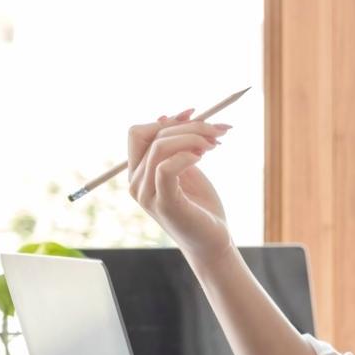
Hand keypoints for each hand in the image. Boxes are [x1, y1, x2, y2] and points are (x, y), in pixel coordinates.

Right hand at [126, 109, 233, 261]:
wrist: (213, 240)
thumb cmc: (201, 205)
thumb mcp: (188, 169)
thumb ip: (177, 147)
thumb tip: (172, 116)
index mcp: (139, 172)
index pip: (138, 133)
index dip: (166, 120)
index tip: (194, 114)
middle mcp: (136, 182)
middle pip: (151, 135)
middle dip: (188, 126)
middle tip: (217, 131)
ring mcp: (148, 194)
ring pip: (159, 147)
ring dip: (193, 138)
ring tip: (214, 145)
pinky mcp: (165, 204)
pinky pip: (166, 168)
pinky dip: (186, 156)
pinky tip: (202, 157)